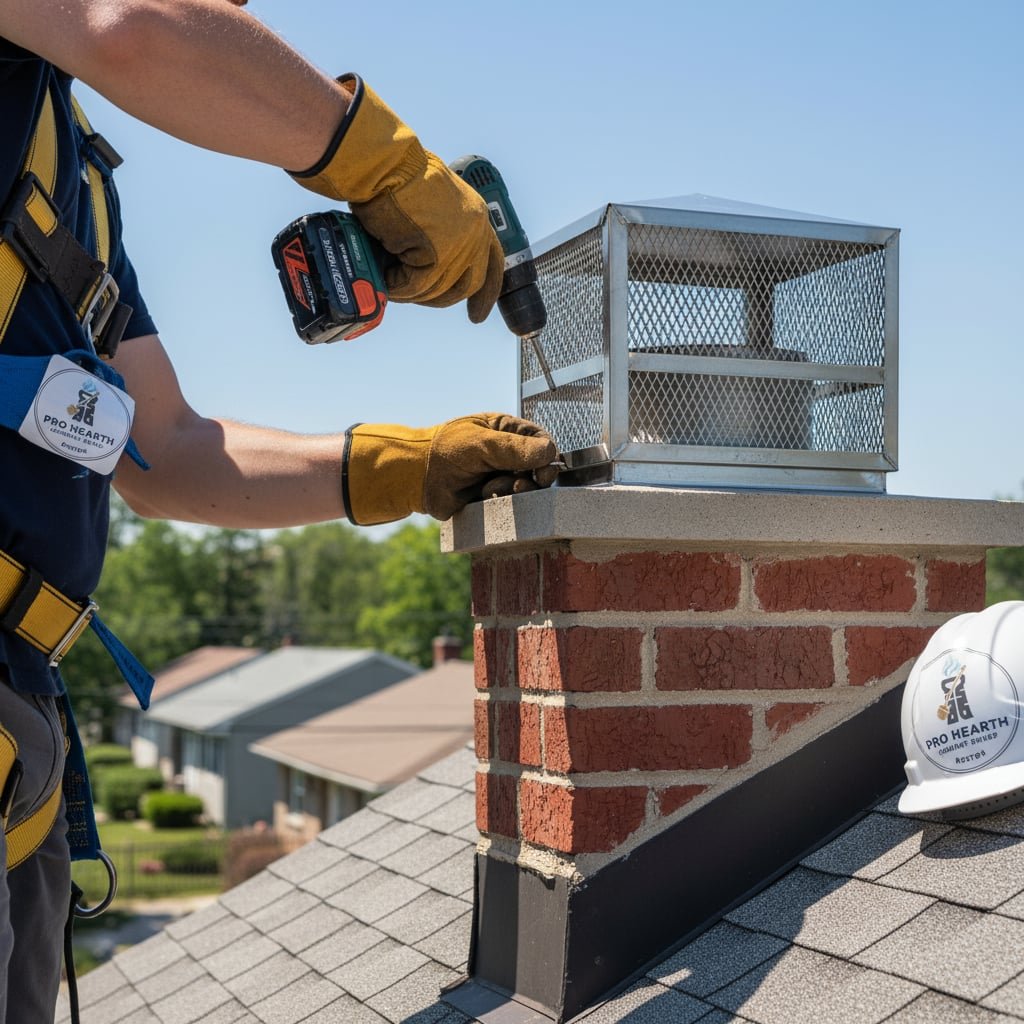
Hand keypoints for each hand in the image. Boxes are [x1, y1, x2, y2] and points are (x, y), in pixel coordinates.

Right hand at [290, 75, 503, 322]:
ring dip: (411, 290)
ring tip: (390, 278)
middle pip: (465, 285)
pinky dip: (397, 287)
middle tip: (415, 297)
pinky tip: (385, 277)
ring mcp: (460, 245)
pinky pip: (415, 286)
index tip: (477, 316)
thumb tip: (426, 270)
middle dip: (440, 298)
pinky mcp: (438, 256)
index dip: (486, 294)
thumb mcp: (431, 208)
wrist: (384, 166)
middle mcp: (476, 233)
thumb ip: (440, 235)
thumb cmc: (396, 178)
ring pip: (437, 289)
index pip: (492, 264)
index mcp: (477, 218)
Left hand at [342, 414, 558, 524]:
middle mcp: (508, 454)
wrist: (418, 476)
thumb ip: (515, 448)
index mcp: (507, 431)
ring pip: (526, 489)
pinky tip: (484, 498)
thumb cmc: (447, 450)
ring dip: (513, 492)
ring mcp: (501, 476)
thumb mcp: (482, 443)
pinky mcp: (493, 498)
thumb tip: (550, 452)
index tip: (543, 473)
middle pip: (538, 469)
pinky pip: (510, 504)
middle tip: (518, 486)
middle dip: (530, 479)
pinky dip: (501, 502)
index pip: (541, 442)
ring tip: (489, 490)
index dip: (547, 458)